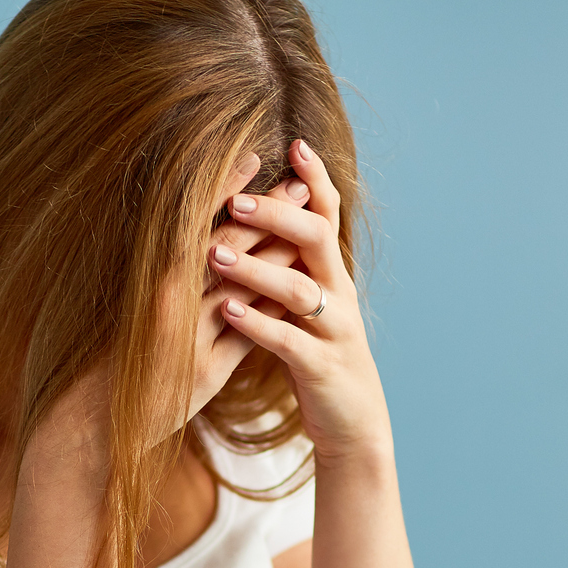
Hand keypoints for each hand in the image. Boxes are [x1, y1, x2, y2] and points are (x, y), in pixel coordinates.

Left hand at [211, 139, 392, 462]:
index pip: (328, 215)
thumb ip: (292, 265)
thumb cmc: (319, 356)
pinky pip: (288, 341)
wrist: (353, 423)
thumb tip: (263, 218)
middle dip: (276, 215)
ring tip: (214, 254)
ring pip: (299, 289)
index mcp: (333, 274)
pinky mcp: (321, 367)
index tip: (295, 144)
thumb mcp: (309, 306)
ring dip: (255, 269)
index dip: (315, 180)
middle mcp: (339, 294)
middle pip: (316, 239)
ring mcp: (333, 331)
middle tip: (234, 200)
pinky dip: (257, 324)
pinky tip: (228, 311)